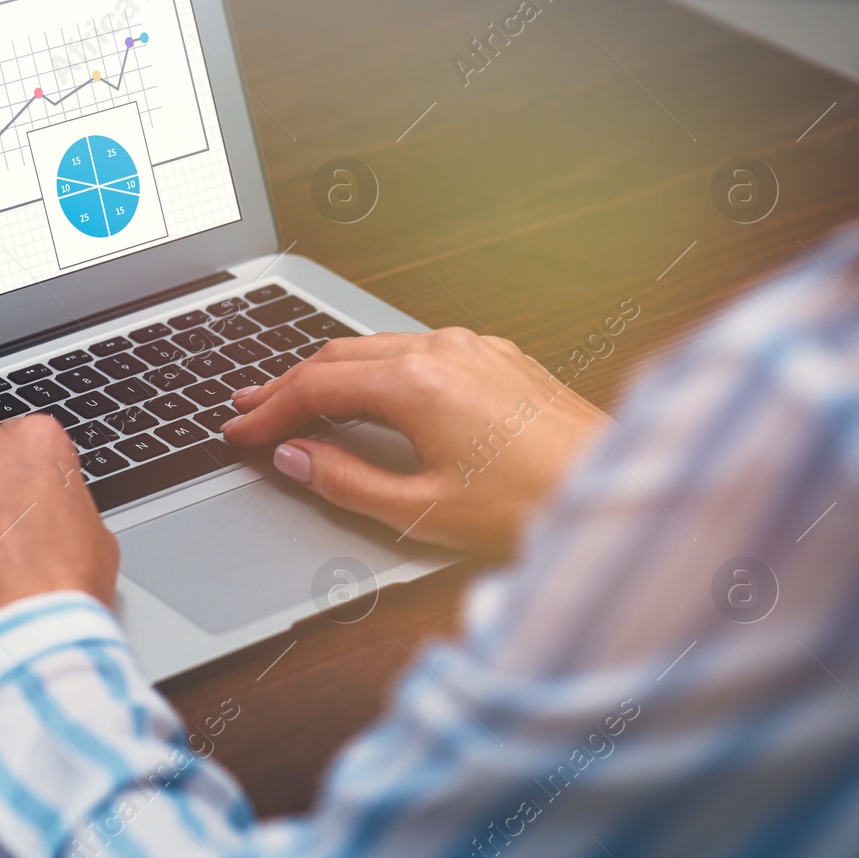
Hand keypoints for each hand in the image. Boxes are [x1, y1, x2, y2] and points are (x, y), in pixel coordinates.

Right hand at [220, 328, 608, 555]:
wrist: (618, 490)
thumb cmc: (534, 505)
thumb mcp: (422, 509)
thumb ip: (346, 481)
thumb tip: (298, 460)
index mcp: (417, 383)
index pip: (316, 387)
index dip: (269, 412)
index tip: (239, 432)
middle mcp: (444, 350)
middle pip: (339, 356)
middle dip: (288, 384)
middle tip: (249, 410)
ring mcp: (475, 348)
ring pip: (378, 348)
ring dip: (331, 373)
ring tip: (296, 399)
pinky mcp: (500, 358)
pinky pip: (418, 350)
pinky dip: (377, 369)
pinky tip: (369, 392)